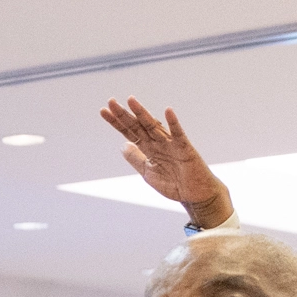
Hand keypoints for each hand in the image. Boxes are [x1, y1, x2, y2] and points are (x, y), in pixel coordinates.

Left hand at [99, 98, 231, 227]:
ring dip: (142, 113)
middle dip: (124, 114)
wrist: (194, 195)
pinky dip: (173, 123)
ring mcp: (171, 144)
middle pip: (138, 125)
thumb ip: (136, 159)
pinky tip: (168, 111)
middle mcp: (158, 142)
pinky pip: (178, 134)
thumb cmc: (173, 183)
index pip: (130, 132)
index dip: (117, 122)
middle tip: (111, 101)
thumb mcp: (148, 173)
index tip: (103, 111)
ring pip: (154, 126)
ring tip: (131, 101)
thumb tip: (122, 145)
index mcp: (148, 148)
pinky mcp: (185, 148)